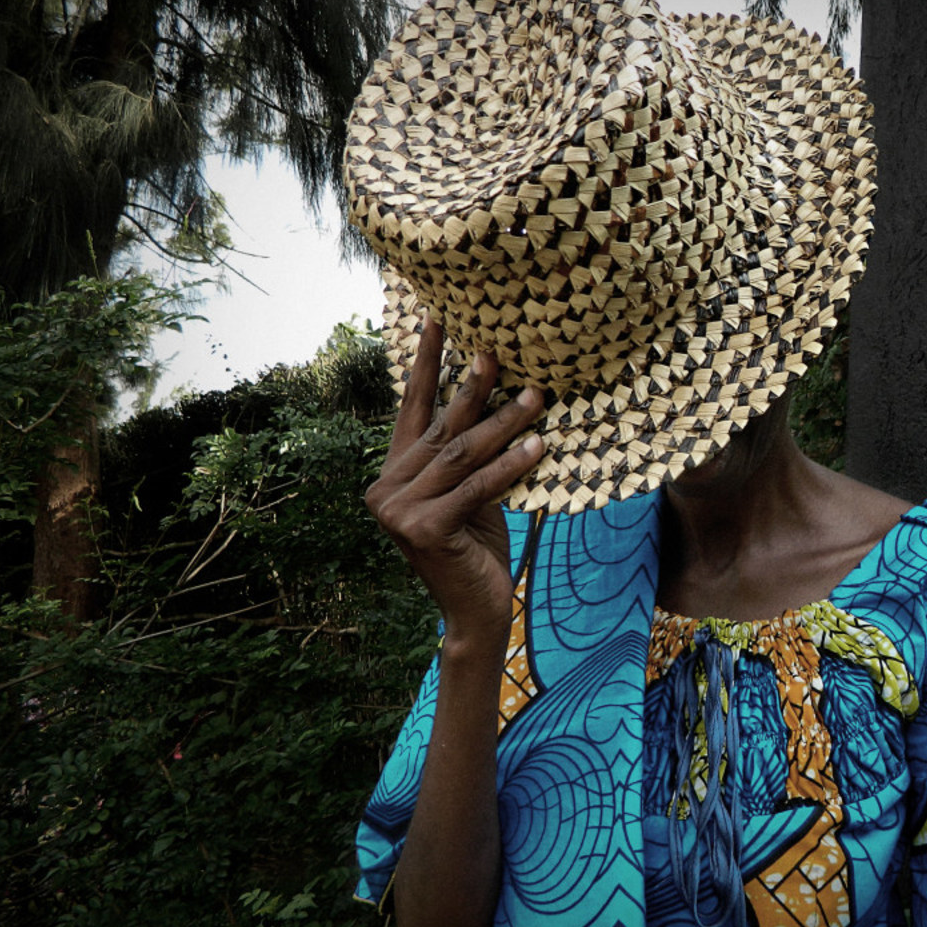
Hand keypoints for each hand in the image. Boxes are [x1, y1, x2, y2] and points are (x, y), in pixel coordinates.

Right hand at [364, 316, 543, 640]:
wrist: (476, 609)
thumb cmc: (477, 546)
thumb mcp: (470, 492)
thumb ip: (467, 455)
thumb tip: (503, 393)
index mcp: (394, 472)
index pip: (412, 406)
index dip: (425, 361)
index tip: (437, 316)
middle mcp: (387, 487)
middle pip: (442, 425)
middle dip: (475, 388)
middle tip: (501, 352)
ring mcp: (399, 511)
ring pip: (462, 453)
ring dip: (505, 423)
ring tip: (538, 397)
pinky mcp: (423, 530)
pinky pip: (477, 487)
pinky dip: (511, 465)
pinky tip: (539, 446)